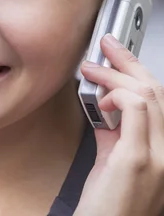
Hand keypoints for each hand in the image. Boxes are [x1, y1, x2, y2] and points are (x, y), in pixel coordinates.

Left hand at [74, 34, 163, 215]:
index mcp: (163, 148)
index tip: (118, 55)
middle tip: (106, 47)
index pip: (160, 98)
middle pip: (157, 90)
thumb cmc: (109, 205)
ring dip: (115, 75)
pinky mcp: (137, 159)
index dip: (138, 70)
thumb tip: (104, 107)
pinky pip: (136, 109)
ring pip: (148, 94)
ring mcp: (158, 156)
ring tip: (91, 70)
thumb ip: (115, 133)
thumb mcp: (115, 161)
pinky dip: (116, 95)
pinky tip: (100, 99)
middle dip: (128, 61)